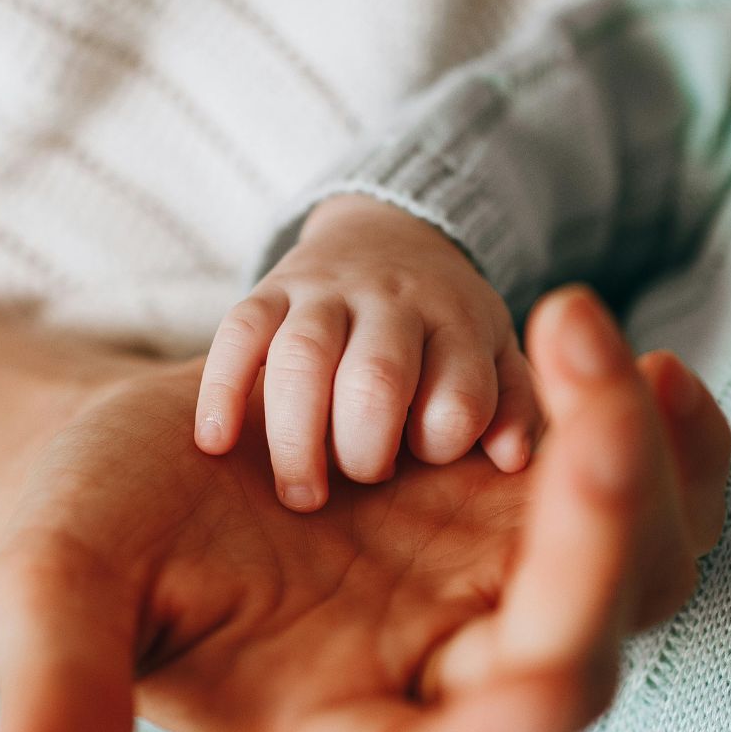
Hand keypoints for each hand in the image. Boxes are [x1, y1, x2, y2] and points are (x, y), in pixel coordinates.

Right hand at [0, 286, 730, 731]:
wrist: (158, 440)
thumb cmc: (97, 531)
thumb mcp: (54, 600)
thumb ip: (56, 722)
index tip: (541, 685)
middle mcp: (448, 686)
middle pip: (574, 658)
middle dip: (596, 535)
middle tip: (580, 408)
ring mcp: (507, 592)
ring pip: (643, 568)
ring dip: (638, 460)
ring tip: (579, 335)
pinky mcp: (538, 509)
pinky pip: (652, 493)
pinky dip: (670, 438)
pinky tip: (647, 364)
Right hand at [195, 194, 542, 511]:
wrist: (390, 236)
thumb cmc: (446, 330)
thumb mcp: (496, 358)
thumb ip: (514, 408)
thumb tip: (511, 459)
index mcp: (459, 325)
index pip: (456, 397)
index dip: (439, 443)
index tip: (422, 461)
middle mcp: (394, 301)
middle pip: (376, 378)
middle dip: (363, 450)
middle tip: (358, 482)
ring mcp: (328, 291)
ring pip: (302, 357)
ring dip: (296, 438)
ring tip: (301, 495)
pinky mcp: (272, 288)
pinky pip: (238, 332)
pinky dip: (222, 388)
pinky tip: (216, 442)